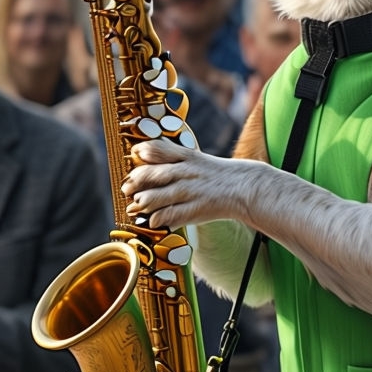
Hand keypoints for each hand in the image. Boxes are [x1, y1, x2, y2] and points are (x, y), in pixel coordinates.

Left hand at [123, 138, 249, 228]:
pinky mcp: (196, 209)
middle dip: (135, 182)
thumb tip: (142, 152)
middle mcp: (186, 172)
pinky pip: (171, 215)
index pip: (158, 150)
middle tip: (127, 190)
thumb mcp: (195, 158)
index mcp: (186, 157)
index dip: (142, 152)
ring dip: (143, 202)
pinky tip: (153, 221)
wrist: (244, 187)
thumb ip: (171, 155)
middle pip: (152, 175)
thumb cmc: (215, 174)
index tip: (134, 156)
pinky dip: (158, 218)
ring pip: (158, 197)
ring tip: (138, 205)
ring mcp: (191, 191)